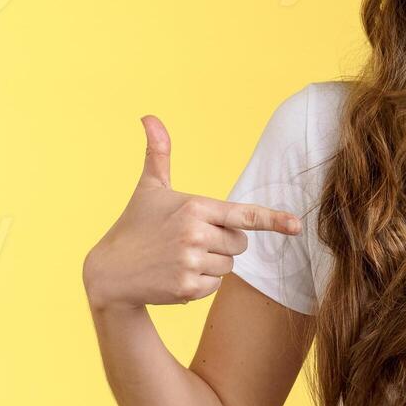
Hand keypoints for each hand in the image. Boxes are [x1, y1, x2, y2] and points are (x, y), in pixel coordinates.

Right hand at [82, 115, 302, 309]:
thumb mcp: (149, 189)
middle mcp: (195, 234)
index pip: (243, 214)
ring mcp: (191, 262)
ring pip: (229, 266)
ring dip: (212, 264)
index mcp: (194, 207)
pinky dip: (200, 284)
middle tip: (190, 240)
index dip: (272, 220)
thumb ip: (158, 154)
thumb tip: (149, 117)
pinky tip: (175, 275)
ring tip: (180, 257)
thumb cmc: (134, 226)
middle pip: (240, 244)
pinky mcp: (187, 288)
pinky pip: (215, 286)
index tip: (296, 225)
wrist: (109, 272)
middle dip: (223, 243)